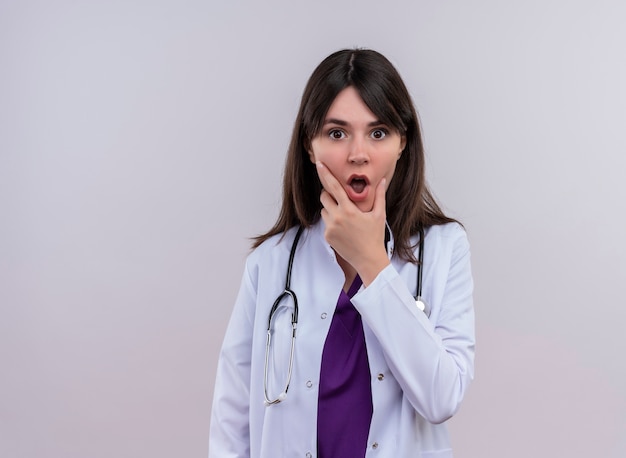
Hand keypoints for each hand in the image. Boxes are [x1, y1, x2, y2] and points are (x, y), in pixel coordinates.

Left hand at [316, 162, 390, 285]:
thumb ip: (379, 196)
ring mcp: (330, 228)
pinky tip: (344, 229)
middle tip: (341, 201)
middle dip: (330, 195)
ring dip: (331, 210)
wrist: (369, 260)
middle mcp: (337, 217)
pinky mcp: (327, 236)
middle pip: (324, 197)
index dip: (325, 174)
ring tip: (346, 219)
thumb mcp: (379, 215)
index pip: (334, 187)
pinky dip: (332, 222)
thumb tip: (382, 180)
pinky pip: (325, 223)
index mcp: (349, 210)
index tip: (319, 164)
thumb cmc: (375, 237)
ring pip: (324, 210)